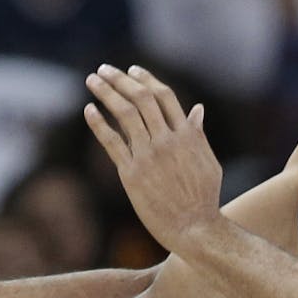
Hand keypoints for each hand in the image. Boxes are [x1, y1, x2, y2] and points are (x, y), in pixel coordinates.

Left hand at [83, 64, 222, 252]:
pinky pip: (112, 142)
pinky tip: (89, 109)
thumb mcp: (208, 161)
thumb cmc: (204, 198)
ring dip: (106, 93)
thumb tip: (197, 108)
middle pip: (141, 98)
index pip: (164, 95)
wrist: (194, 228)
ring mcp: (148, 155)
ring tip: (92, 80)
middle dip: (120, 79)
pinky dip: (99, 123)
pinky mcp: (132, 173)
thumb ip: (199, 133)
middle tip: (104, 69)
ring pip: (124, 114)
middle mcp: (167, 140)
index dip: (146, 79)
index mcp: (187, 134)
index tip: (132, 70)